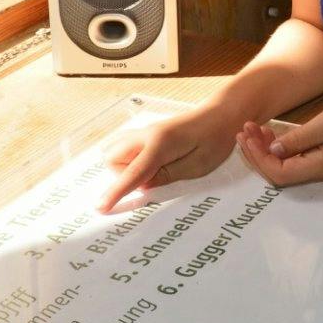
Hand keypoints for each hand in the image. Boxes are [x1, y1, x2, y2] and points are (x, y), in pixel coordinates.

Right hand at [97, 103, 242, 212]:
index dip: (115, 192)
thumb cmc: (214, 141)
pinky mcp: (147, 132)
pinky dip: (129, 158)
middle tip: (153, 179)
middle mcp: (146, 134)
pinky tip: (150, 162)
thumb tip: (142, 185)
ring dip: (126, 166)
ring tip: (154, 169)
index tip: (100, 208)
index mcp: (160, 145)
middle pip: (113, 160)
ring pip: (115, 152)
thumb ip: (167, 176)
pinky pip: (125, 146)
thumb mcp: (196, 166)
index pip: (132, 174)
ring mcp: (145, 131)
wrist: (221, 115)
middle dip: (124, 176)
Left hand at [234, 96, 322, 186]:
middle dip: (256, 154)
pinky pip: (291, 157)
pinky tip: (269, 132)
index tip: (248, 136)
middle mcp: (316, 170)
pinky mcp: (319, 154)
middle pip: (277, 173)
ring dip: (264, 149)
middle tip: (244, 130)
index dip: (259, 158)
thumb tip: (274, 151)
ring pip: (282, 165)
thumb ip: (299, 139)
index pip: (278, 173)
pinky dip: (277, 146)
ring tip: (252, 128)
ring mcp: (318, 164)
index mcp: (318, 167)